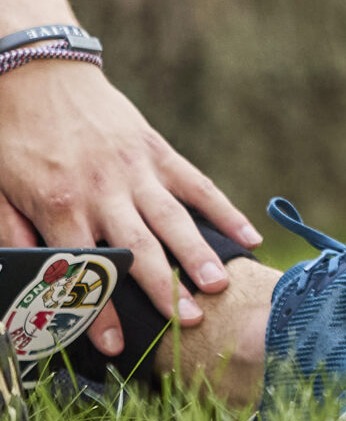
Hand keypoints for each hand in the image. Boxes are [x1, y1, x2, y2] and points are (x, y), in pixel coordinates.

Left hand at [0, 59, 260, 354]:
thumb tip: (28, 280)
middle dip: (162, 287)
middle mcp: (104, 191)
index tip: (116, 345)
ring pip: (172, 218)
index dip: (98, 311)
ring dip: (197, 253)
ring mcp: (136, 170)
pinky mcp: (157, 151)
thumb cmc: (13, 137)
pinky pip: (196, 184)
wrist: (37, 75)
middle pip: (138, 247)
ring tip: (220, 283)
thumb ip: (16, 234)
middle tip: (189, 319)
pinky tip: (248, 234)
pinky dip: (223, 210)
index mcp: (61, 207)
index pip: (84, 269)